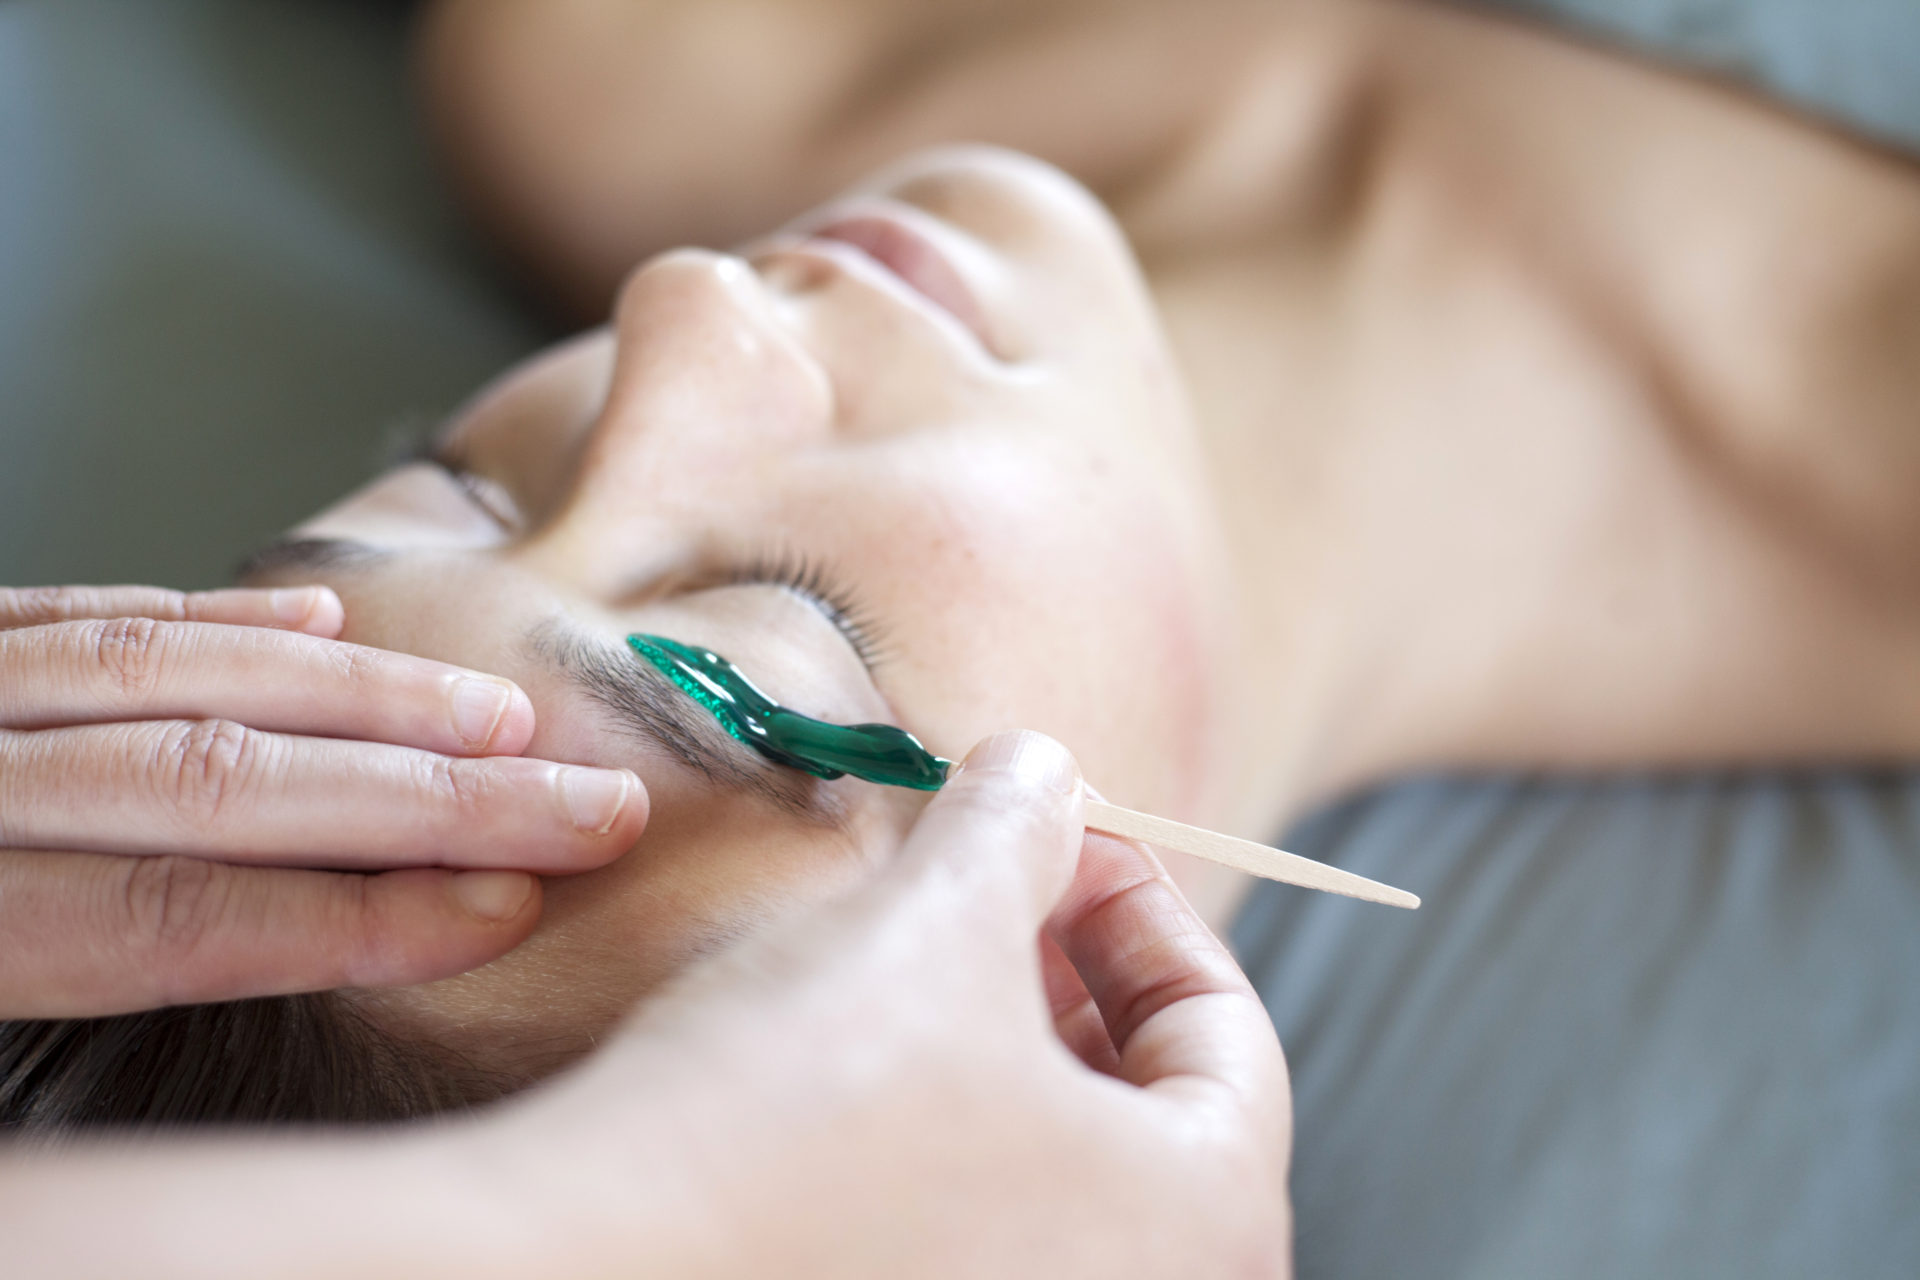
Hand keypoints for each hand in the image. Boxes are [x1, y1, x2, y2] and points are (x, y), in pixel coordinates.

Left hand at [0, 584, 646, 1018]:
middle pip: (215, 781)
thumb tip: (264, 956)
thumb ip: (64, 966)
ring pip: (173, 671)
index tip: (502, 910)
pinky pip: (84, 609)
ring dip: (362, 694)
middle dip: (424, 797)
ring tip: (498, 723)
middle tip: (579, 809)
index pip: (169, 916)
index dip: (349, 918)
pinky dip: (218, 614)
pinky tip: (318, 615)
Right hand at [3, 731, 1287, 1278]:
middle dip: (1065, 974)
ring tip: (905, 966)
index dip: (1144, 908)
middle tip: (985, 890)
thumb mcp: (935, 921)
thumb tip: (1043, 772)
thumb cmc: (795, 1116)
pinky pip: (970, 1229)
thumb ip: (1021, 829)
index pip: (1228, 1038)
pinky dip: (939, 1139)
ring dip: (998, 1051)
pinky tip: (846, 1074)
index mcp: (1207, 1223)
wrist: (585, 1269)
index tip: (1068, 840)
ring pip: (1052, 1172)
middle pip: (1144, 1109)